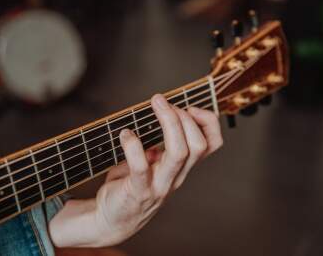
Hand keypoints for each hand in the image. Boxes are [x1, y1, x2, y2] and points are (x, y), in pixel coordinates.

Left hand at [49, 94, 222, 247]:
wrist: (111, 220)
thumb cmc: (130, 186)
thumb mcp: (151, 164)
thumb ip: (160, 146)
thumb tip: (161, 119)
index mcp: (182, 167)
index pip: (211, 144)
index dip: (208, 121)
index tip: (190, 106)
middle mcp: (176, 176)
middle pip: (197, 145)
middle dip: (184, 117)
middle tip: (162, 101)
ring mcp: (159, 186)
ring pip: (178, 153)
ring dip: (169, 123)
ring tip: (155, 104)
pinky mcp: (138, 192)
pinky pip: (140, 166)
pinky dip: (133, 145)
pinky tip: (125, 134)